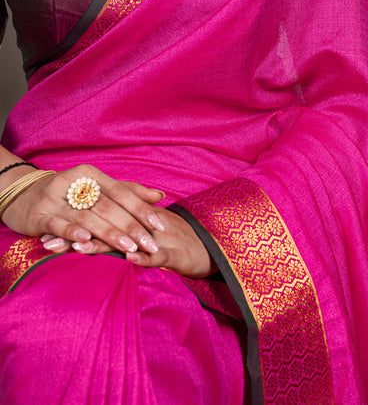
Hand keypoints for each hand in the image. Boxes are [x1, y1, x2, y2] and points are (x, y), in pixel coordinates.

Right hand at [1, 165, 165, 256]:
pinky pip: (58, 224)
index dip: (141, 209)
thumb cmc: (68, 194)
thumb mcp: (97, 188)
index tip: (159, 225)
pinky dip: (73, 232)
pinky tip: (87, 242)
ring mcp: (55, 198)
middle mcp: (74, 183)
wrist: (22, 195)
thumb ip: (128, 191)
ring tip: (129, 248)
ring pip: (88, 217)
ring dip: (110, 233)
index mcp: (91, 174)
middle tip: (149, 244)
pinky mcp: (39, 215)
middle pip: (108, 206)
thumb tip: (159, 195)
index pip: (121, 192)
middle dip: (131, 227)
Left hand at [41, 208, 217, 278]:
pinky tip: (127, 259)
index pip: (99, 220)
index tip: (47, 232)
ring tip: (77, 249)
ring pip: (126, 241)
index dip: (73, 226)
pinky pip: (156, 256)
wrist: (208, 249)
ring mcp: (156, 239)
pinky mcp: (173, 254)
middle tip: (49, 242)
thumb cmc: (173, 245)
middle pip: (105, 228)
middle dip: (76, 236)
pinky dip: (142, 258)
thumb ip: (121, 235)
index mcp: (132, 222)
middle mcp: (140, 227)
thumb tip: (88, 238)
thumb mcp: (143, 239)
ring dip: (101, 245)